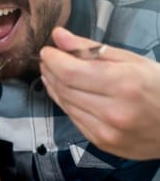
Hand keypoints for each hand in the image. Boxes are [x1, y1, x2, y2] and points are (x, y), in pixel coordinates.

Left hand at [40, 26, 159, 159]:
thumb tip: (58, 36)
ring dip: (54, 86)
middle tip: (48, 59)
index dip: (53, 60)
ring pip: (66, 105)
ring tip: (53, 72)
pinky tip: (66, 91)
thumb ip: (91, 49)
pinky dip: (66, 103)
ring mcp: (107, 133)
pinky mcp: (103, 144)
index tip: (47, 50)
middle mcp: (114, 112)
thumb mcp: (132, 60)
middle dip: (51, 71)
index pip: (70, 72)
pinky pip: (74, 119)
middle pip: (64, 88)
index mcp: (124, 85)